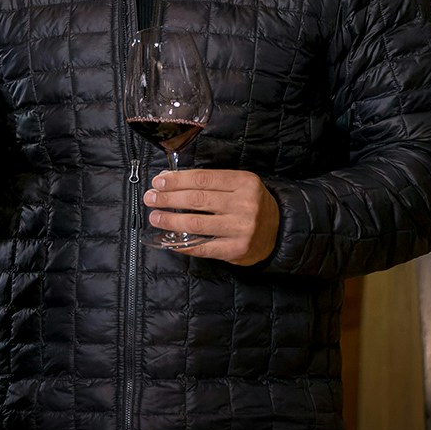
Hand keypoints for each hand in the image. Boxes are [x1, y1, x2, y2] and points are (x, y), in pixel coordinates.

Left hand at [143, 169, 280, 265]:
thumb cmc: (251, 203)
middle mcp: (244, 205)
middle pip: (197, 199)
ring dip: (171, 220)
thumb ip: (210, 182)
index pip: (203, 179)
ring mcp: (241, 229)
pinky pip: (203, 247)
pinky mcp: (236, 250)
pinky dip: (182, 243)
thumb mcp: (239, 185)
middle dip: (169, 198)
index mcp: (244, 182)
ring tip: (155, 216)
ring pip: (197, 223)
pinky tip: (169, 239)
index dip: (177, 180)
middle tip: (151, 198)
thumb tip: (170, 180)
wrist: (279, 230)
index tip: (159, 182)